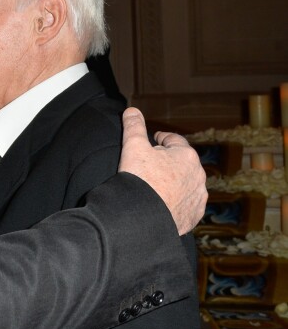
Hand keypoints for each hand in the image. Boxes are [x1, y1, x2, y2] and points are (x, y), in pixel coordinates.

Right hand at [119, 107, 206, 234]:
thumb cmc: (140, 179)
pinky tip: (164, 204)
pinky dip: (177, 202)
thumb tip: (131, 110)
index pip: (174, 141)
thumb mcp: (133, 146)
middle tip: (152, 164)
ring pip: (186, 184)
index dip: (162, 138)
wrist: (143, 217)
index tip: (154, 140)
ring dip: (175, 182)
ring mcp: (197, 198)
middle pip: (182, 163)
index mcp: (186, 156)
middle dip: (169, 161)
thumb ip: (133, 126)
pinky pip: (186, 205)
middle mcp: (198, 176)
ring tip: (157, 186)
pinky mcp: (193, 216)